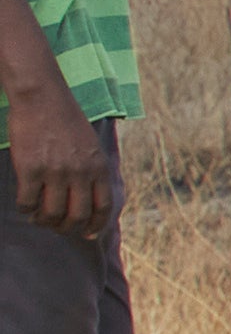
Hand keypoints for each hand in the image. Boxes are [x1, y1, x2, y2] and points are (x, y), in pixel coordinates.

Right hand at [10, 81, 109, 244]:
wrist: (43, 99)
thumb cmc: (66, 122)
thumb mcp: (91, 146)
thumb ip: (93, 171)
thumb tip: (92, 201)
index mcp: (98, 167)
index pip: (103, 207)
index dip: (96, 226)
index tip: (87, 234)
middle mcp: (80, 172)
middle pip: (77, 216)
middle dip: (67, 228)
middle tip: (57, 227)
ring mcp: (55, 172)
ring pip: (52, 214)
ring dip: (44, 221)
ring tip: (39, 217)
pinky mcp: (30, 169)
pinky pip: (27, 202)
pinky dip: (26, 209)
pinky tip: (25, 205)